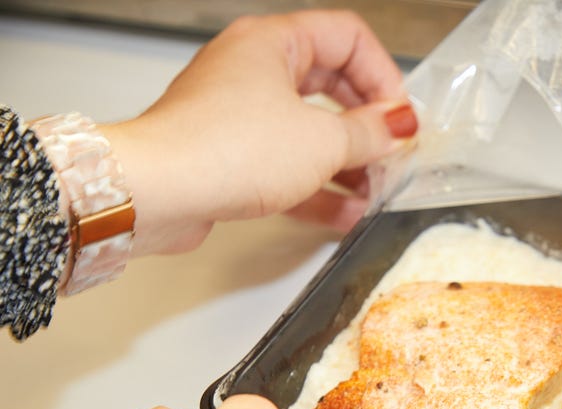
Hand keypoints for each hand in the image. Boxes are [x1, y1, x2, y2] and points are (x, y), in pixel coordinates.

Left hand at [100, 10, 416, 256]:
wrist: (158, 193)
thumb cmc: (222, 149)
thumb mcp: (321, 141)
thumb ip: (370, 133)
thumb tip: (398, 126)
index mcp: (273, 43)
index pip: (347, 38)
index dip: (383, 75)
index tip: (399, 116)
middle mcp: (253, 70)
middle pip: (331, 87)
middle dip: (367, 125)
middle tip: (392, 152)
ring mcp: (239, 114)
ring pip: (309, 131)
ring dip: (347, 163)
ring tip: (374, 191)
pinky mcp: (230, 155)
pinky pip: (286, 165)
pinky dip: (317, 186)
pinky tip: (345, 213)